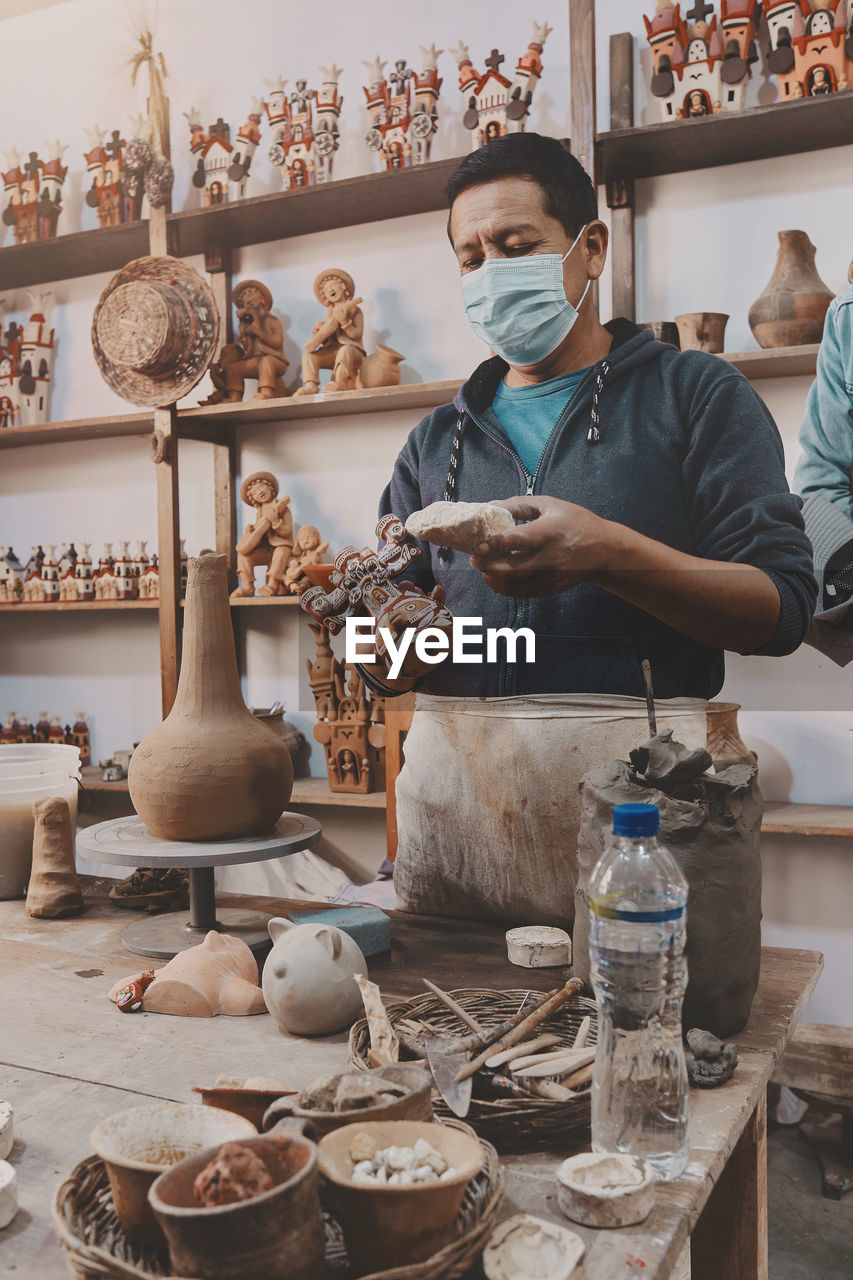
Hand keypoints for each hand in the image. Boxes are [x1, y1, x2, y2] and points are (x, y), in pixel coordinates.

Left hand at [469, 496, 615, 597]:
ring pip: (514, 585)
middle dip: (487, 566)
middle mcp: (551, 558)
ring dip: (493, 579)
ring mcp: (551, 576)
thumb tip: (489, 506)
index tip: (478, 545)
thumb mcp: (550, 504)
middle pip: (511, 569)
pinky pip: (522, 593)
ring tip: (484, 568)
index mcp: (550, 532)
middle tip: (475, 559)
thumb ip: (518, 505)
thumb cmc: (575, 522)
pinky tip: (497, 578)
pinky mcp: (551, 588)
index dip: (494, 544)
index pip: (517, 541)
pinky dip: (504, 588)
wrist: (604, 551)